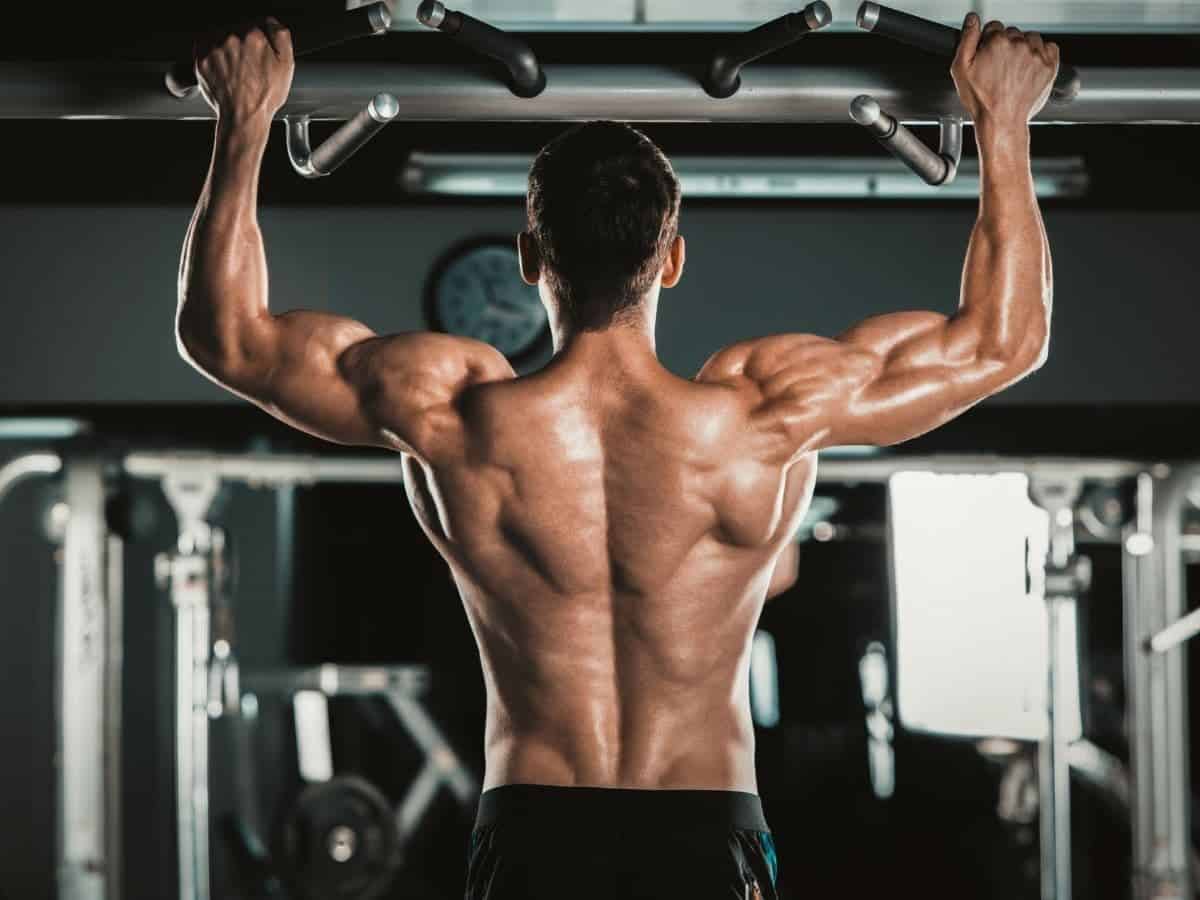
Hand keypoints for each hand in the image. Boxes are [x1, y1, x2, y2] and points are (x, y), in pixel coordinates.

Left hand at [196, 19, 293, 125]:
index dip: (258, 37)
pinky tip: (222, 66)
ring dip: (226, 46)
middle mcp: (231, 38)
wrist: (243, 117)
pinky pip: (204, 45)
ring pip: (220, 35)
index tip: (258, 49)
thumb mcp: (286, 65)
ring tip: (235, 67)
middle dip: (242, 42)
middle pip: (236, 28)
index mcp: (254, 36)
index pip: (255, 23)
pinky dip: (211, 52)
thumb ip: (281, 35)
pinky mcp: (201, 58)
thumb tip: (272, 22)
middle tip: (248, 63)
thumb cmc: (264, 96)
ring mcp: (214, 48)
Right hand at [951, 13, 1058, 129]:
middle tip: (999, 67)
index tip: (987, 55)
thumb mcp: (961, 70)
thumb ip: (967, 39)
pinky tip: (1029, 66)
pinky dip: (1041, 53)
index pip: (994, 27)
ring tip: (1014, 68)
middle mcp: (1019, 44)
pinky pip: (1049, 47)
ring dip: (1023, 47)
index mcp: (997, 42)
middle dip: (1006, 45)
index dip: (988, 42)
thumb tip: (972, 20)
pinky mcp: (1049, 65)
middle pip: (1012, 33)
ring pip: (1030, 38)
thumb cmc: (982, 100)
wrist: (1002, 121)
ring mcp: (1036, 54)